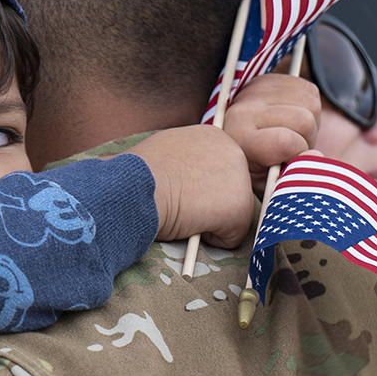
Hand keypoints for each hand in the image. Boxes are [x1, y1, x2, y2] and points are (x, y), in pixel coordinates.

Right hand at [123, 124, 256, 246]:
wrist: (135, 185)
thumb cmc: (136, 174)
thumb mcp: (165, 152)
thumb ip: (185, 161)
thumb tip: (182, 177)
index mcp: (213, 136)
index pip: (216, 171)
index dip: (197, 187)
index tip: (178, 188)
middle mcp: (233, 151)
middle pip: (229, 190)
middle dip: (208, 203)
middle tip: (180, 203)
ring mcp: (240, 179)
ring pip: (232, 213)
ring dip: (208, 220)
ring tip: (183, 211)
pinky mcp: (240, 207)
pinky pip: (231, 236)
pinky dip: (210, 239)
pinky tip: (190, 223)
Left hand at [221, 73, 318, 171]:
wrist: (227, 144)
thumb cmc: (249, 169)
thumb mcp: (266, 183)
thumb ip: (291, 173)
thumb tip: (315, 154)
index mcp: (242, 140)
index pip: (286, 140)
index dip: (299, 152)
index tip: (290, 159)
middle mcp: (244, 111)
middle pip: (304, 118)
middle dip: (308, 137)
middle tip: (295, 147)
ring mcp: (253, 92)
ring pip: (310, 101)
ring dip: (311, 120)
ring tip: (294, 133)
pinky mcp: (264, 80)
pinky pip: (307, 88)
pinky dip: (309, 104)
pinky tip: (294, 117)